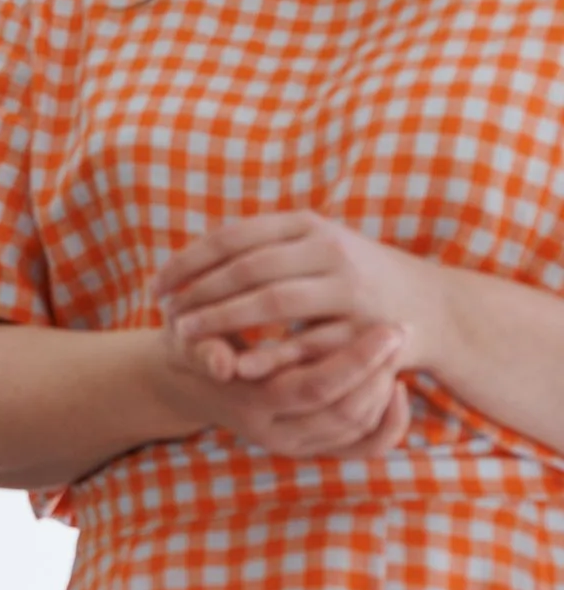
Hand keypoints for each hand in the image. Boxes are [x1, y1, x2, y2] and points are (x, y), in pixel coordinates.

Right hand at [155, 313, 411, 458]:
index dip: (356, 361)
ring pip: (360, 428)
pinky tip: (397, 387)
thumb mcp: (187, 342)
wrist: (190, 379)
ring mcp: (298, 444)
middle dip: (379, 372)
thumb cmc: (192, 344)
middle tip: (399, 330)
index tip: (386, 327)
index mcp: (248, 406)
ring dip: (384, 389)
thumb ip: (201, 349)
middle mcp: (275, 434)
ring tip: (395, 349)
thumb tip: (219, 362)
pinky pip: (366, 447)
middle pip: (347, 412)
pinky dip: (390, 422)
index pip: (315, 389)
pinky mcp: (314, 447)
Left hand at [157, 211, 443, 371]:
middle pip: (247, 267)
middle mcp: (328, 249)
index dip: (190, 260)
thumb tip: (194, 254)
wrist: (433, 308)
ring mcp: (349, 286)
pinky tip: (238, 364)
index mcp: (307, 225)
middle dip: (200, 291)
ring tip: (186, 335)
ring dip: (224, 319)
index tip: (157, 284)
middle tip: (164, 314)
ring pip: (273, 300)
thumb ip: (263, 247)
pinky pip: (309, 341)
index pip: (233, 237)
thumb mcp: (314, 247)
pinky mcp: (364, 325)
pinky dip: (271, 352)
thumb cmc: (356, 277)